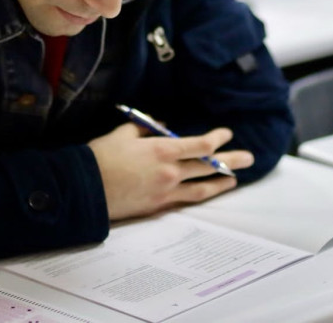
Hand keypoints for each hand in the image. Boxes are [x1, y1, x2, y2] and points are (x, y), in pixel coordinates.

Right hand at [87, 123, 252, 220]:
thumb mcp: (123, 134)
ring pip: (202, 187)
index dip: (217, 139)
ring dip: (221, 182)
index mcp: (163, 150)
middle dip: (230, 160)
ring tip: (234, 179)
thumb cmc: (101, 157)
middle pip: (208, 166)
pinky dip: (200, 196)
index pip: (200, 144)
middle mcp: (170, 171)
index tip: (227, 134)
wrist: (84, 189)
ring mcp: (166, 192)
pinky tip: (207, 193)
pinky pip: (185, 200)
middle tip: (248, 158)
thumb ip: (144, 128)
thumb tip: (158, 126)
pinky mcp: (157, 206)